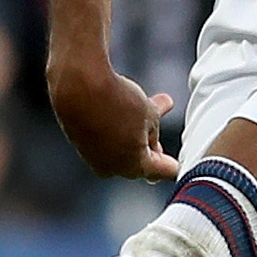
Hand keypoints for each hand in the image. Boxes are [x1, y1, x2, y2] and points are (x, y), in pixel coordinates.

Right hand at [47, 54, 178, 180]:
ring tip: (137, 108)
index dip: (173, 163)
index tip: (178, 161)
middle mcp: (113, 169)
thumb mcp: (149, 113)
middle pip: (140, 162)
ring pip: (120, 150)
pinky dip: (112, 129)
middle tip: (155, 127)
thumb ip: (154, 132)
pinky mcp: (79, 145)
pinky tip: (116, 109)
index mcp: (136, 166)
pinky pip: (103, 141)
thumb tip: (153, 139)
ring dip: (131, 134)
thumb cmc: (116, 99)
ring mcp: (94, 158)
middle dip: (149, 145)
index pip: (163, 171)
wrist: (78, 85)